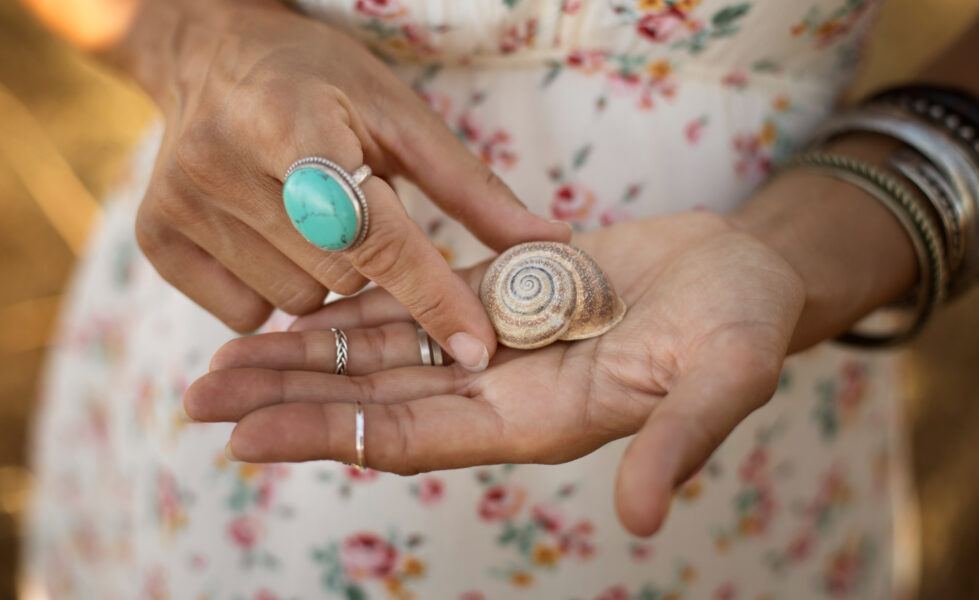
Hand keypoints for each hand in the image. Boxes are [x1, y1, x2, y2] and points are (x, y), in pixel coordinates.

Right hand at [118, 0, 567, 366]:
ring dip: (325, 278)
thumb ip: (473, 188)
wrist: (210, 57)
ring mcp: (181, 207)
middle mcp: (224, 166)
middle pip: (339, 278)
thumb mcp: (400, 114)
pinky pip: (246, 313)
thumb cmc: (320, 82)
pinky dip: (275, 290)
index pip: (374, 234)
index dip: (431, 294)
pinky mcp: (157, 240)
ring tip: (310, 219)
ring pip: (296, 304)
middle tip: (358, 215)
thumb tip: (549, 245)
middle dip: (371, 266)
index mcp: (293, 124)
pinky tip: (271, 239)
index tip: (478, 348)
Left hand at [185, 211, 805, 534]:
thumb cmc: (743, 326)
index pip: (412, 437)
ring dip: (305, 355)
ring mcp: (494, 344)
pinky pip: (412, 305)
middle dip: (289, 400)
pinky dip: (354, 309)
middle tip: (198, 397)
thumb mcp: (727, 378)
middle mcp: (500, 391)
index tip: (244, 438)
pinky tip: (303, 306)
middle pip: (373, 400)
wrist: (744, 273)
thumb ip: (679, 441)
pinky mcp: (498, 296)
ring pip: (381, 354)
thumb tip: (646, 517)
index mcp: (537, 420)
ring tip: (226, 358)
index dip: (327, 438)